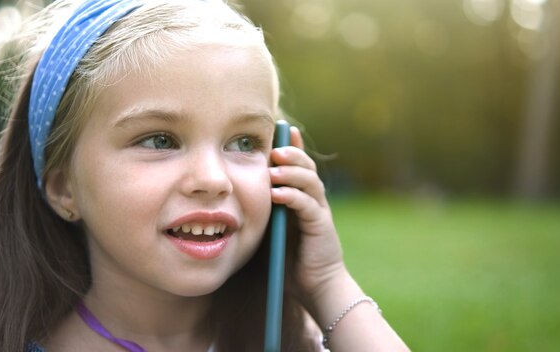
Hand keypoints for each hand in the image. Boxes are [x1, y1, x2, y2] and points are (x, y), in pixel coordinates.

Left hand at [269, 126, 346, 301]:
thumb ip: (264, 210)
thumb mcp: (272, 229)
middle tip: (275, 149)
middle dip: (292, 154)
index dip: (292, 147)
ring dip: (291, 173)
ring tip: (274, 169)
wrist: (314, 286)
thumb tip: (238, 194)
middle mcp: (313, 200)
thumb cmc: (289, 259)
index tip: (283, 130)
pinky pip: (307, 206)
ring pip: (309, 182)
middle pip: (306, 168)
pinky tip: (277, 194)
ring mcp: (319, 212)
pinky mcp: (321, 227)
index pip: (298, 165)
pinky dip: (293, 197)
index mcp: (302, 198)